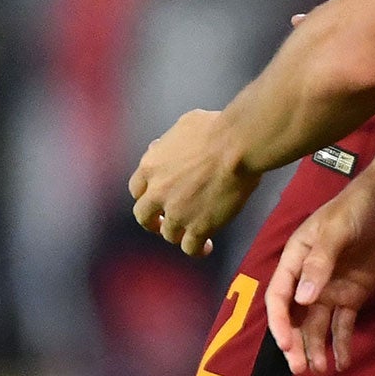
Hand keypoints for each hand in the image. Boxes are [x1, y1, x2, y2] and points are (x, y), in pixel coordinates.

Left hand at [129, 110, 257, 255]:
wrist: (237, 145)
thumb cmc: (216, 128)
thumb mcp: (184, 126)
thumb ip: (168, 143)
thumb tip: (161, 147)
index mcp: (151, 166)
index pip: (136, 189)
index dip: (146, 195)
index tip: (154, 198)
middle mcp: (158, 192)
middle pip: (144, 216)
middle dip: (153, 221)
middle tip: (163, 223)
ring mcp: (177, 212)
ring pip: (169, 233)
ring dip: (178, 233)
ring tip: (192, 233)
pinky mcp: (198, 226)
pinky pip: (190, 247)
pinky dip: (197, 250)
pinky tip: (205, 247)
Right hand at [265, 163, 374, 373]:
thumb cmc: (359, 206)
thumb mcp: (336, 230)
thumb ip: (319, 263)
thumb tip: (302, 300)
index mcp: (296, 258)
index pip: (279, 295)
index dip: (279, 322)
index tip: (287, 344)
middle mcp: (309, 278)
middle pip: (295, 316)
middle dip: (295, 343)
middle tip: (301, 369)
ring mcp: (331, 288)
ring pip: (317, 325)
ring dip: (316, 347)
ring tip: (320, 370)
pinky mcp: (354, 294)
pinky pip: (343, 324)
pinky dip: (341, 343)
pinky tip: (343, 363)